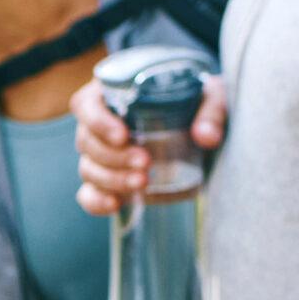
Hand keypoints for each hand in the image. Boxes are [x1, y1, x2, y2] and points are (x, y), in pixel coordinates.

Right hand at [72, 73, 225, 215]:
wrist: (201, 125)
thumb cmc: (198, 101)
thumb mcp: (210, 96)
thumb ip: (212, 111)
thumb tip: (206, 137)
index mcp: (112, 95)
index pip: (86, 105)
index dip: (98, 121)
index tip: (123, 136)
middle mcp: (100, 125)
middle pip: (87, 141)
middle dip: (113, 156)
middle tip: (145, 162)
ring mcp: (101, 155)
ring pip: (88, 168)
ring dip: (112, 178)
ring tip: (142, 182)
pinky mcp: (109, 180)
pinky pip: (89, 194)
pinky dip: (96, 201)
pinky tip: (115, 205)